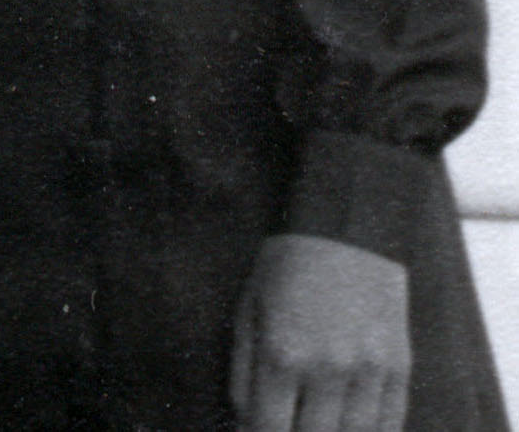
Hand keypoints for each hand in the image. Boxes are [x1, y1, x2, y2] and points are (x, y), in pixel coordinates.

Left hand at [233, 232, 408, 431]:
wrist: (346, 232)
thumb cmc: (285, 269)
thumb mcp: (247, 311)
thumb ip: (243, 372)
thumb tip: (245, 422)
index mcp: (282, 353)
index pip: (269, 427)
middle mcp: (328, 368)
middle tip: (287, 424)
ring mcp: (369, 370)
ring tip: (316, 422)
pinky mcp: (399, 367)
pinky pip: (389, 423)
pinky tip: (350, 427)